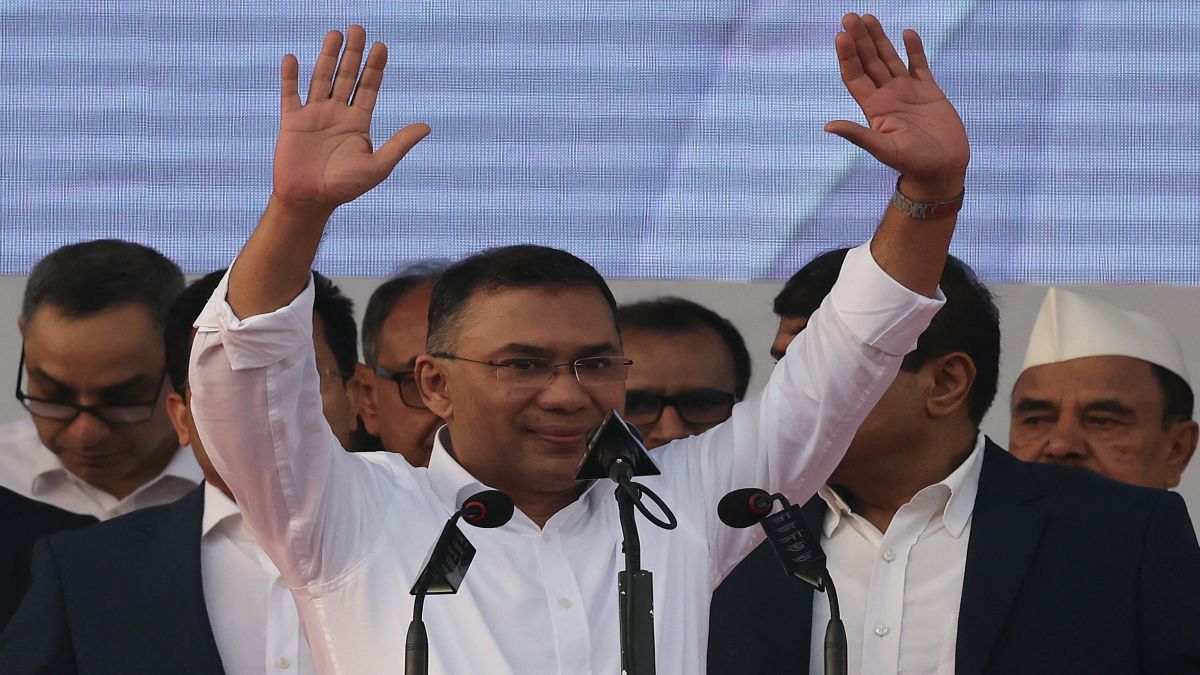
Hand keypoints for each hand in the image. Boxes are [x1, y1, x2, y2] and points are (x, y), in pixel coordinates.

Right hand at [274, 25, 429, 210]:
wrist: (310, 200)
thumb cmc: (345, 187)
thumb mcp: (378, 166)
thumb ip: (399, 144)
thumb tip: (427, 127)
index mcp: (358, 123)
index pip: (368, 88)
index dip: (375, 68)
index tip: (381, 46)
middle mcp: (337, 114)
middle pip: (347, 76)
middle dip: (353, 53)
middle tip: (359, 29)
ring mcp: (314, 115)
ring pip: (321, 78)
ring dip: (327, 56)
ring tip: (335, 34)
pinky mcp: (292, 122)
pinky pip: (291, 94)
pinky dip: (291, 77)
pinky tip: (293, 58)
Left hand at [825, 14, 968, 198]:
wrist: (942, 170)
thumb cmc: (912, 164)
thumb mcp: (883, 149)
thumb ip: (858, 135)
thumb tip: (828, 126)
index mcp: (874, 108)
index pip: (855, 76)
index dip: (847, 56)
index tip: (841, 35)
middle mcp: (887, 96)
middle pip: (869, 62)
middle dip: (859, 40)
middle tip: (850, 16)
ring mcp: (908, 92)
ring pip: (889, 59)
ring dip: (879, 39)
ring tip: (868, 17)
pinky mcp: (929, 92)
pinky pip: (919, 65)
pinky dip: (914, 49)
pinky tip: (906, 33)